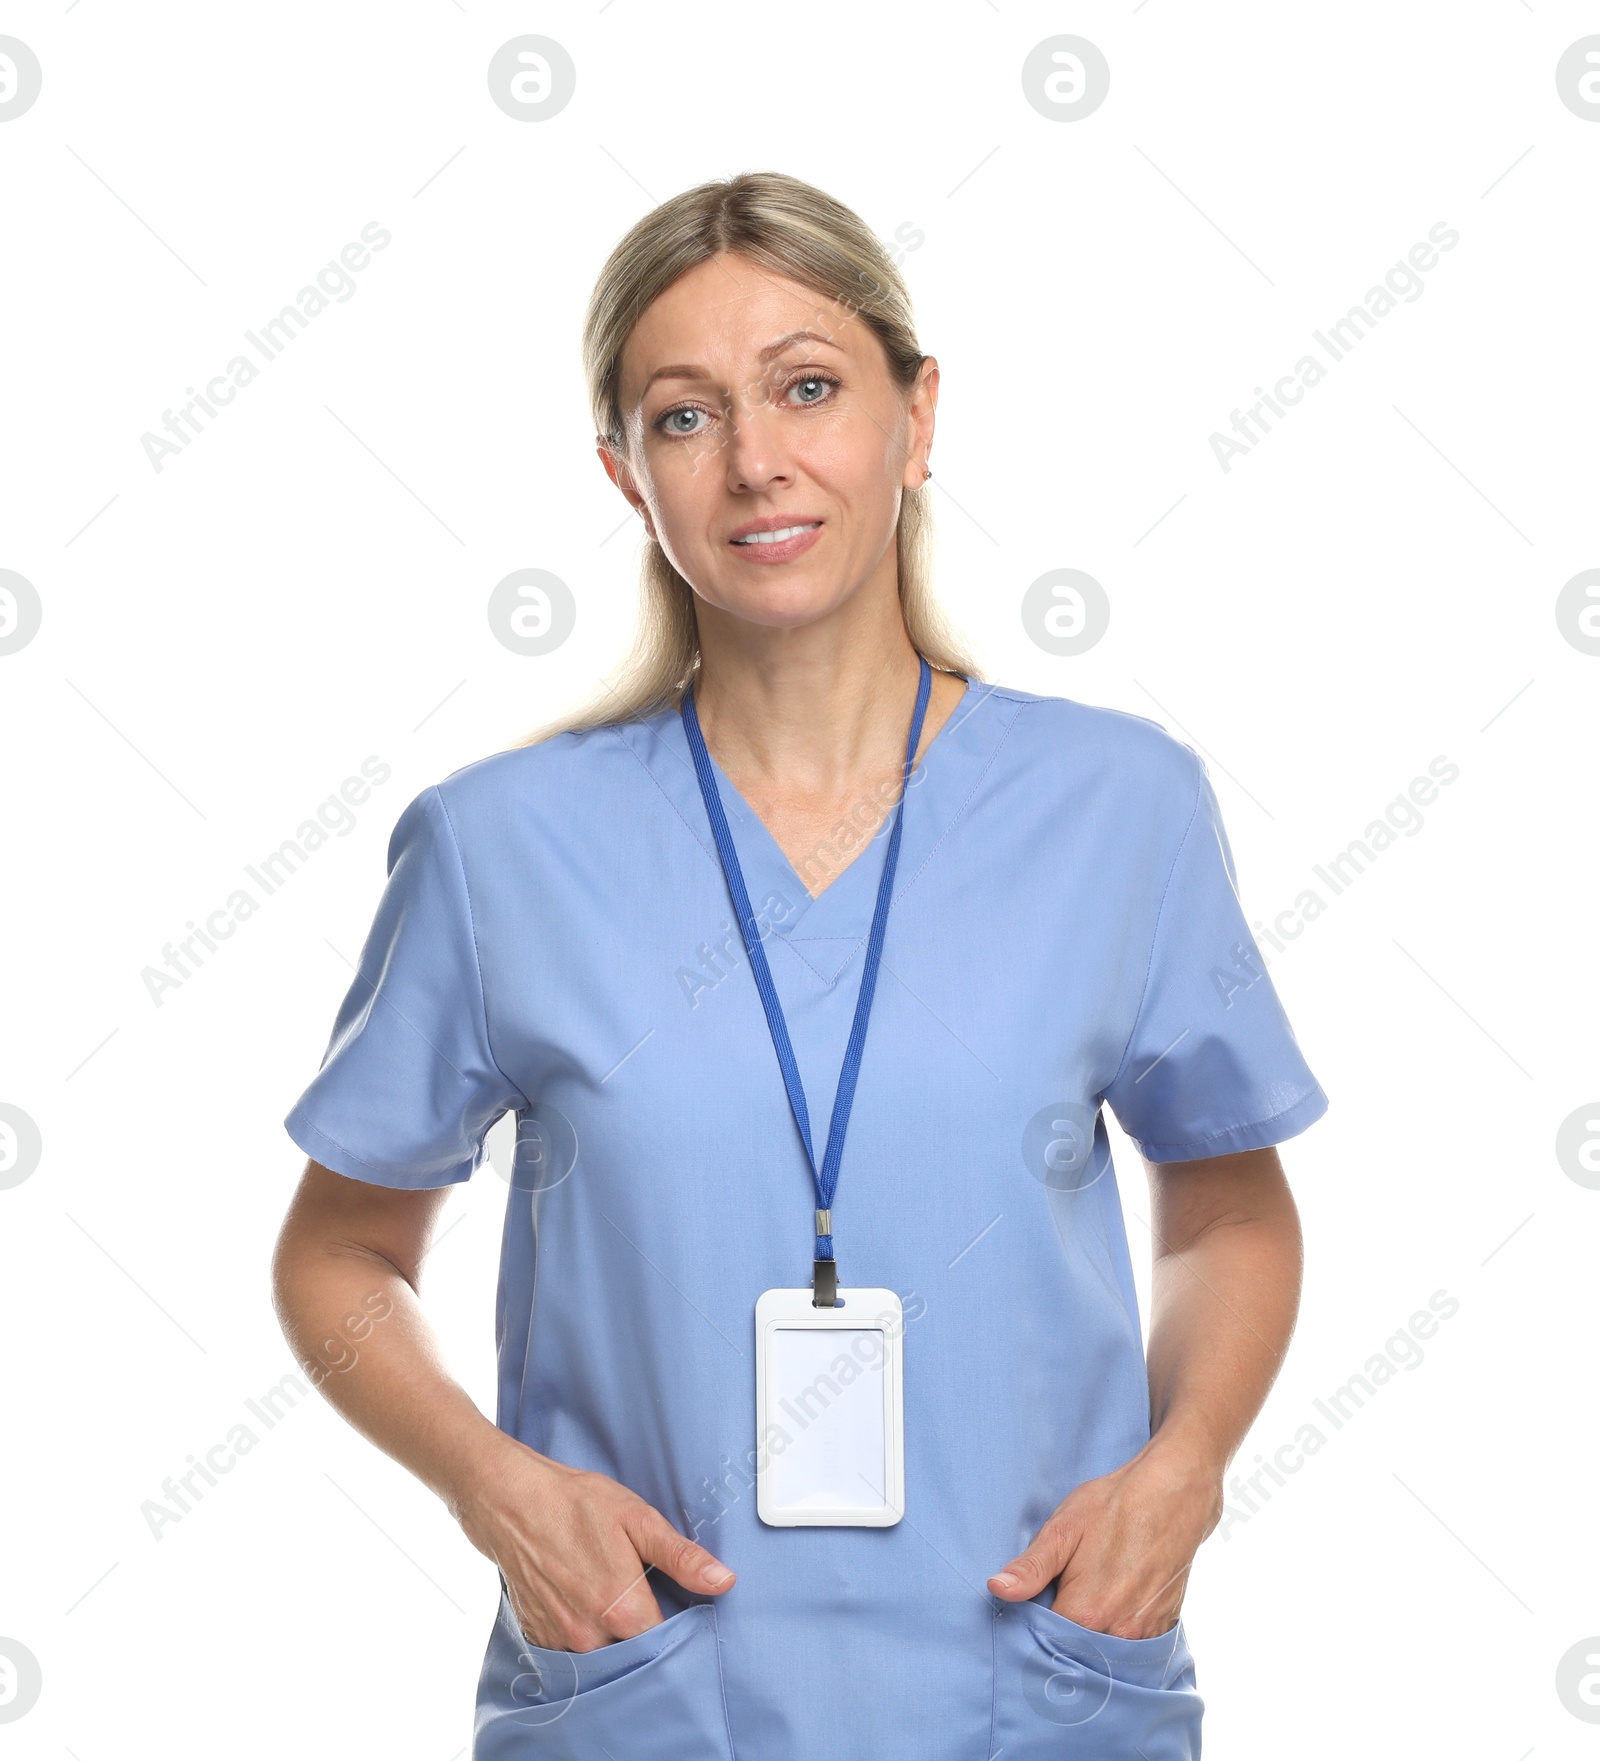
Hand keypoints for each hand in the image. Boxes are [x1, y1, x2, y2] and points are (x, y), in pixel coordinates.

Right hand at [450, 1430, 735, 1651]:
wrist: (513, 1501)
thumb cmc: (576, 1504)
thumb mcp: (638, 1520)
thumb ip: (682, 1558)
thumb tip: (724, 1581)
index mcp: (623, 1611)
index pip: (666, 1644)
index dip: (675, 1625)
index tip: (674, 1605)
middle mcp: (590, 1638)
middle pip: (633, 1653)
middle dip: (641, 1631)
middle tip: (638, 1592)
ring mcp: (560, 1641)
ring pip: (601, 1654)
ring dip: (609, 1634)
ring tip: (604, 1590)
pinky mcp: (538, 1637)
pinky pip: (570, 1649)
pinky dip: (580, 1630)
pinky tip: (579, 1597)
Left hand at [986, 1441, 1221, 1639]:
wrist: (1171, 1493)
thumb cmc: (1113, 1505)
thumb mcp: (1063, 1529)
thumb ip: (1030, 1567)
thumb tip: (996, 1590)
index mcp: (1085, 1613)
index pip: (1045, 1640)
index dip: (1033, 1624)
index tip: (1033, 1605)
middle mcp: (1117, 1633)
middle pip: (1075, 1650)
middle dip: (1062, 1633)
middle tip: (1061, 1595)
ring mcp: (1143, 1633)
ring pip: (1103, 1651)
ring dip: (1089, 1635)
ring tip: (1088, 1596)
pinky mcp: (1162, 1627)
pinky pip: (1130, 1646)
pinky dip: (1116, 1633)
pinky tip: (1113, 1602)